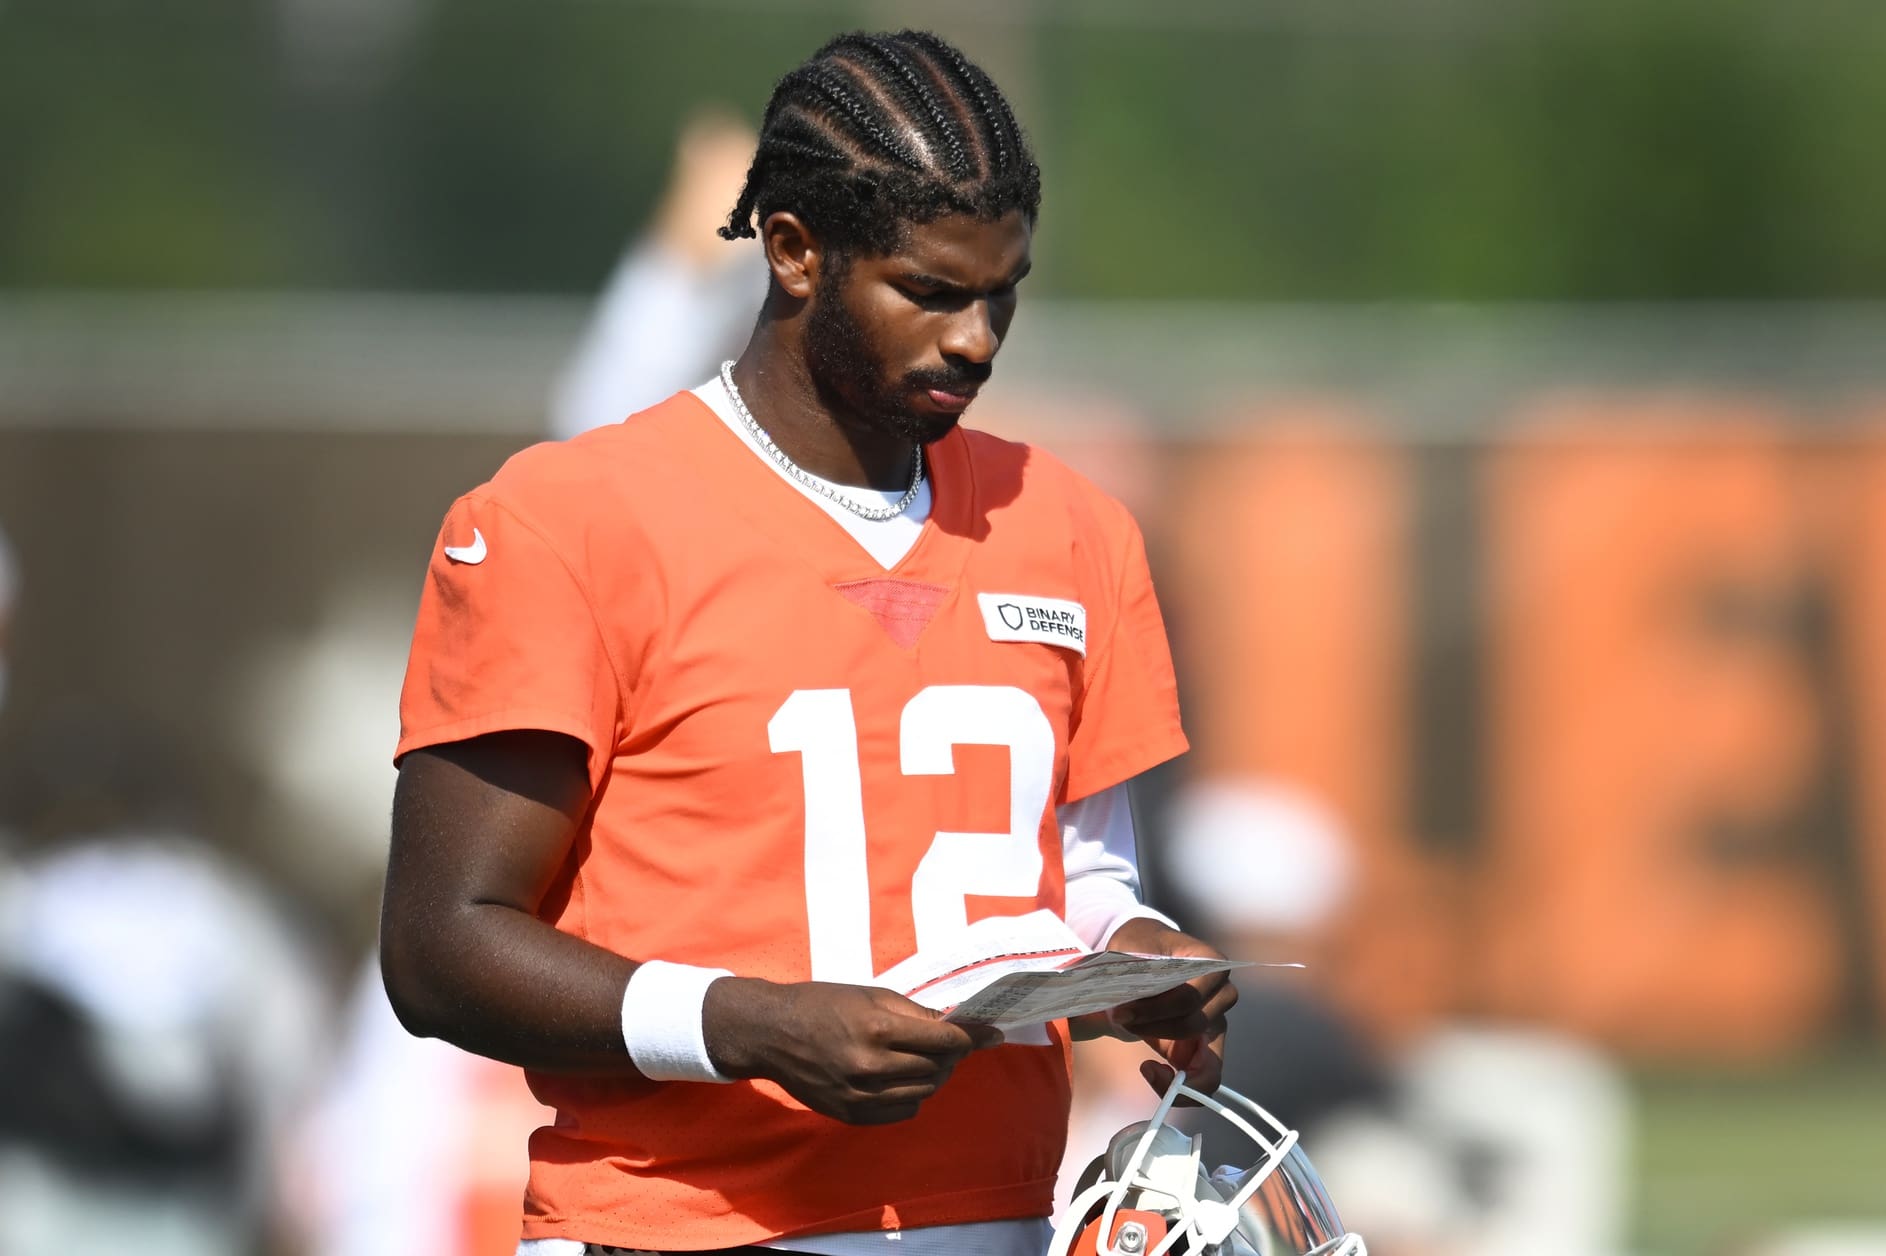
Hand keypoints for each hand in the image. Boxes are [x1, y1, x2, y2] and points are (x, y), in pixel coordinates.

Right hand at [701, 978, 1003, 1124]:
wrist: (771, 1034)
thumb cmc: (822, 1004)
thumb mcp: (869, 995)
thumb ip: (914, 1013)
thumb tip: (955, 1025)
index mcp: (876, 1029)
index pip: (943, 1040)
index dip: (971, 1037)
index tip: (991, 1034)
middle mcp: (870, 1066)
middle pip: (936, 1069)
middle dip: (952, 1056)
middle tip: (953, 1044)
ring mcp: (860, 1095)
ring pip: (923, 1093)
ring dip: (934, 1077)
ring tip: (928, 1061)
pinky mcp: (851, 1114)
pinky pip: (901, 1112)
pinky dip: (912, 1097)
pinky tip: (903, 1079)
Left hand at [1100, 918, 1236, 1095]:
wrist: (1143, 957)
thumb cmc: (1139, 950)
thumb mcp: (1129, 949)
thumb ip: (1128, 972)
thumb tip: (1122, 1004)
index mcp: (1210, 962)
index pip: (1189, 996)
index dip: (1155, 1010)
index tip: (1121, 1012)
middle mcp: (1222, 993)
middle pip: (1194, 1024)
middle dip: (1152, 1029)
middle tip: (1120, 1021)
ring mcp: (1217, 1021)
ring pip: (1204, 1059)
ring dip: (1166, 1061)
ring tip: (1138, 1052)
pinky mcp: (1207, 1045)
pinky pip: (1204, 1078)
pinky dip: (1178, 1085)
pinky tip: (1151, 1071)